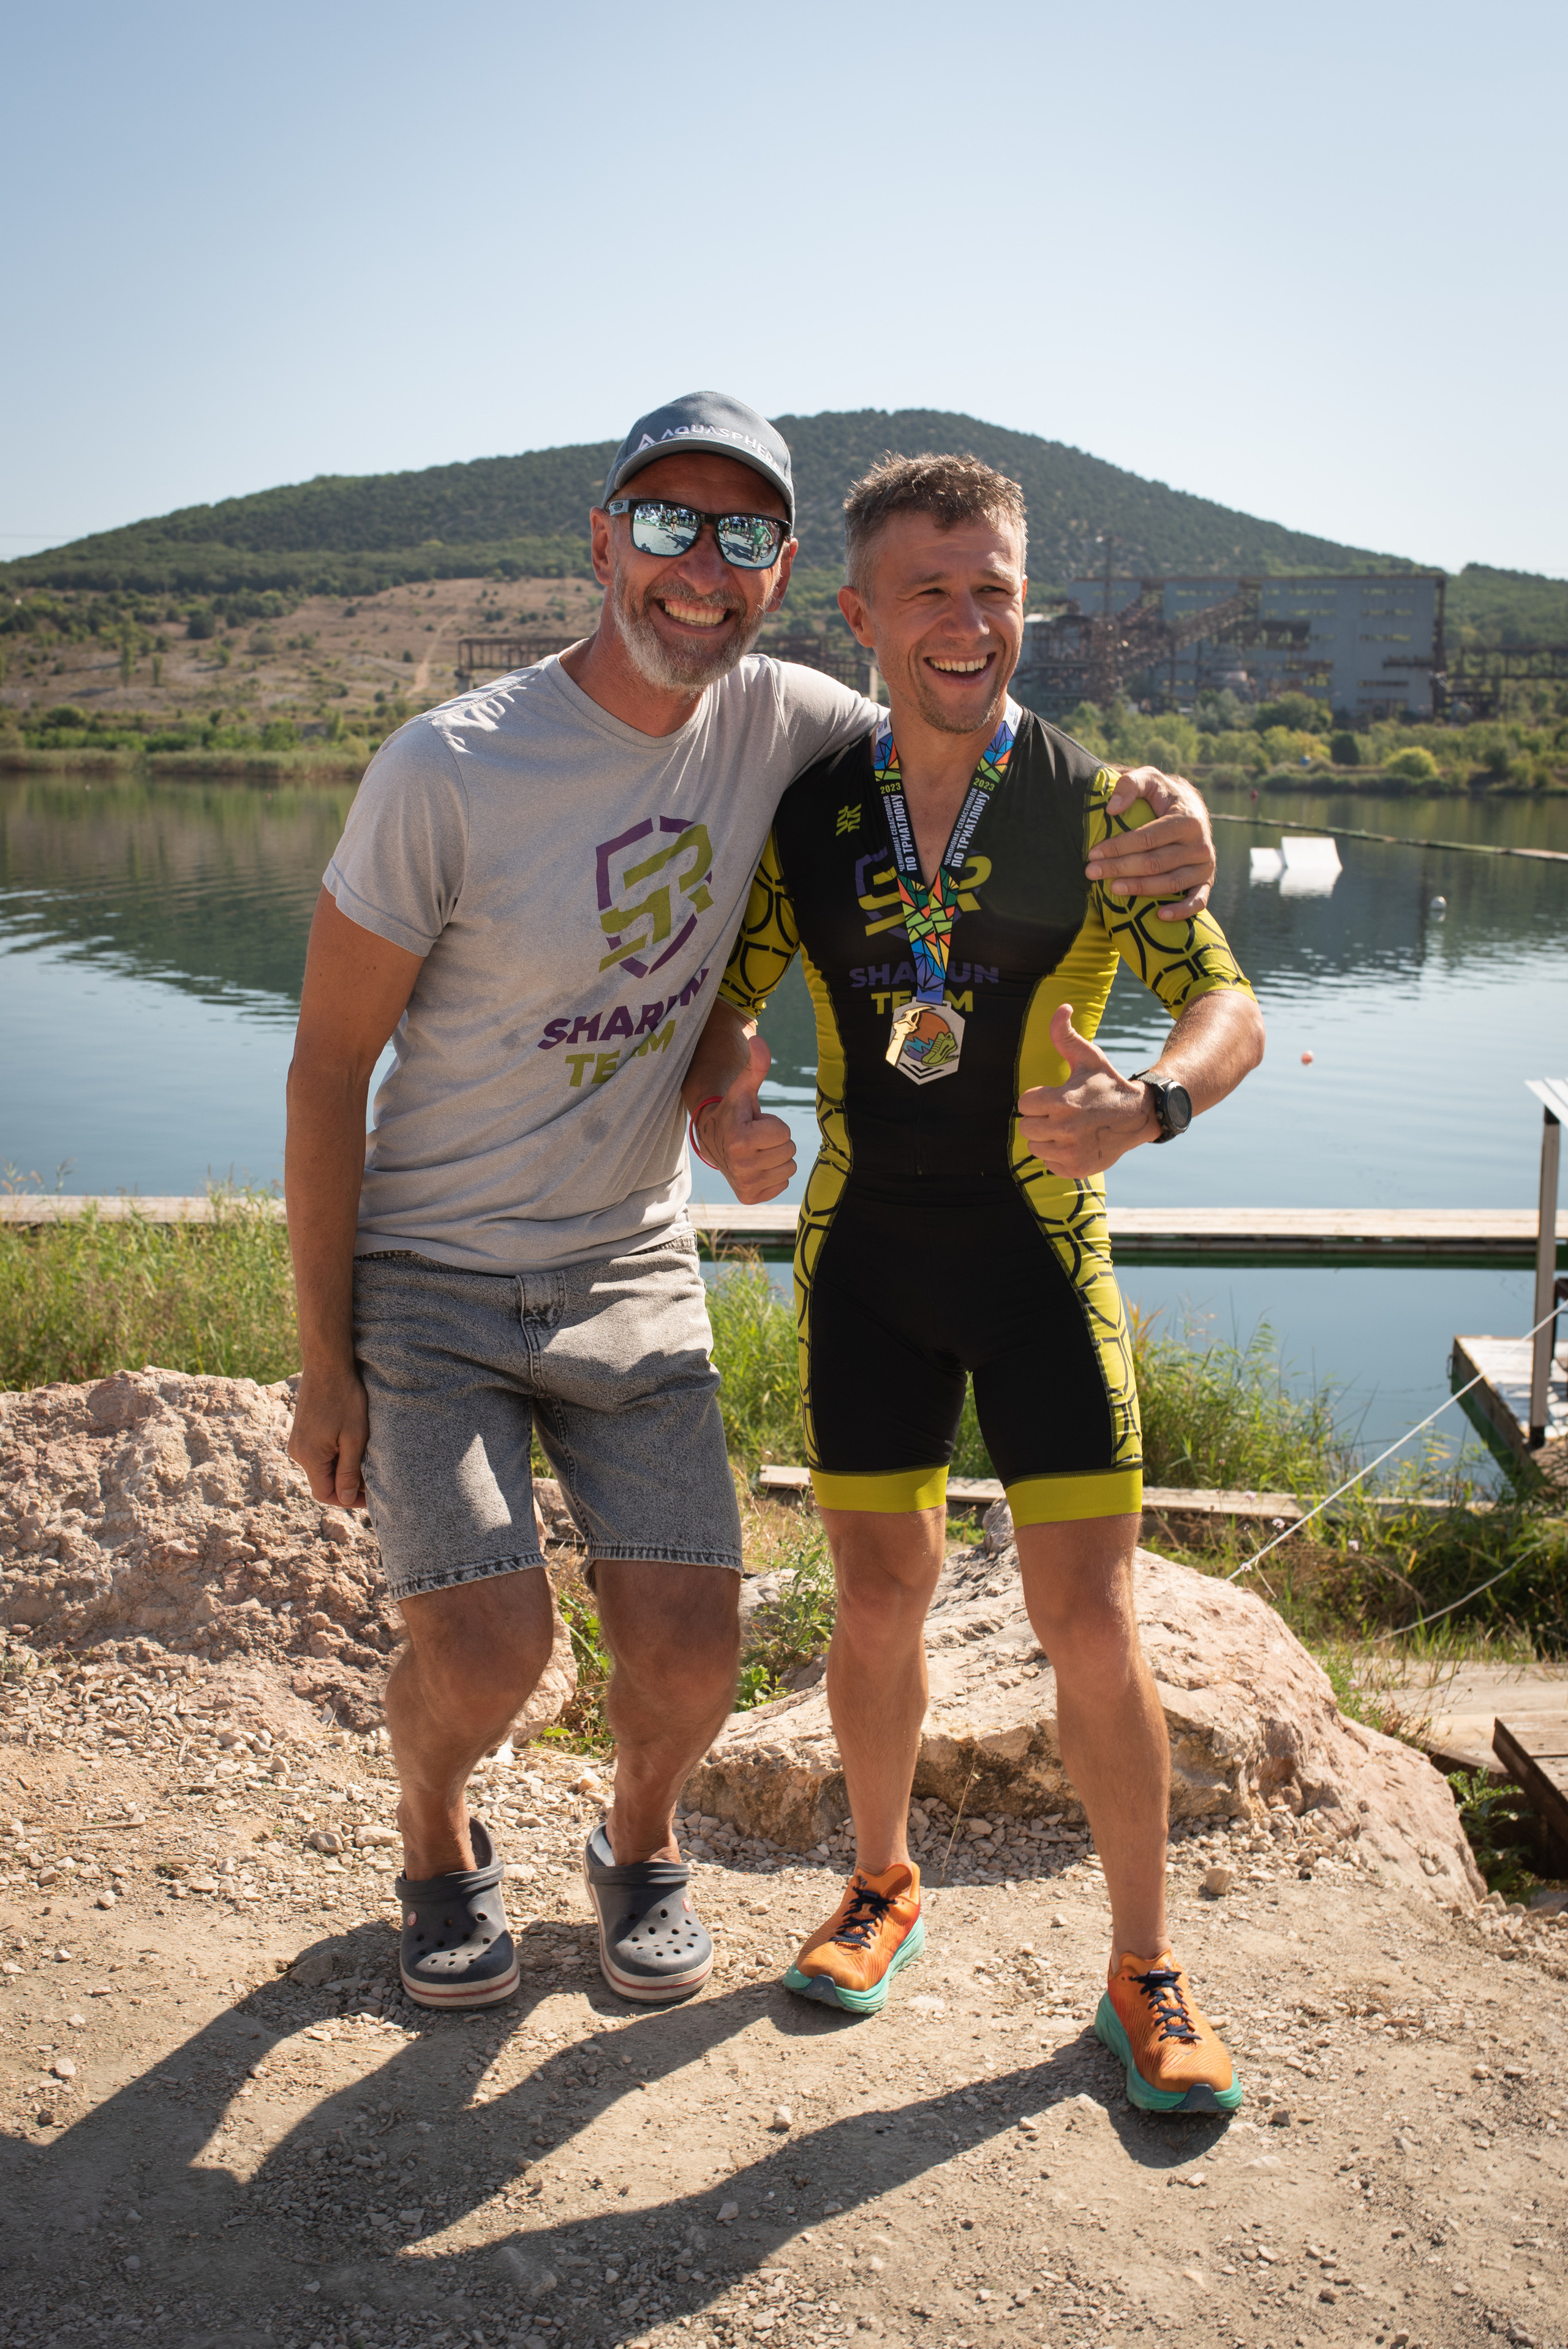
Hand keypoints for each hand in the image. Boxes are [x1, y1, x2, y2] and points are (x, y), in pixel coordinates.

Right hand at [287, 1362, 369, 1509]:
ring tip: (365, 1459)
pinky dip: (336, 1455)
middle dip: (348, 1484)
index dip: (348, 1500)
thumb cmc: (345, 1398)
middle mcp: (297, 1452)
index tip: (370, 1495)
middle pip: (323, 1482)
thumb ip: (348, 1471)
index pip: (325, 1494)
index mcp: (309, 1456)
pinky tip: (353, 1445)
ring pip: (322, 1467)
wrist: (327, 1365)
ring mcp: (298, 1441)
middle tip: (374, 1479)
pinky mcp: (302, 1431)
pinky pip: (319, 1454)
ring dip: (343, 1468)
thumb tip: (344, 1498)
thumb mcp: (354, 1437)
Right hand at [695, 1035, 796, 1203]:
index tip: (754, 1124)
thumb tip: (757, 1038)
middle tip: (756, 1137)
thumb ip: (755, 1066)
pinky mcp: (750, 1197)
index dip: (772, 1124)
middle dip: (776, 1141)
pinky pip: (783, 1184)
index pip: (784, 1131)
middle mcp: (741, 1166)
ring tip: (756, 1150)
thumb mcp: (743, 1089)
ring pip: (789, 1168)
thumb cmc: (734, 1111)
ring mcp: (745, 1184)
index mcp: (740, 1140)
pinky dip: (773, 1174)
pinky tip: (756, 1166)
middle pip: (789, 1151)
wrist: (712, 1141)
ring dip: (776, 1157)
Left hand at [1017, 1003, 1157, 1178]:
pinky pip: (1049, 1164)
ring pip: (1035, 1147)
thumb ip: (1066, 1035)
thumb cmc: (1108, 1084)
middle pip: (1026, 1127)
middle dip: (1039, 1118)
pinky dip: (1058, 1155)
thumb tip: (1063, 1007)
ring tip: (1068, 1127)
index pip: (1024, 1104)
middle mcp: (1065, 1129)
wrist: (1139, 1115)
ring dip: (1047, 1138)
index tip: (1057, 1096)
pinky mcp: (1076, 1169)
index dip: (1038, 1098)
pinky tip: (1075, 1143)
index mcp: (1062, 1102)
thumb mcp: (1088, 1057)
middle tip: (1061, 1113)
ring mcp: (1071, 1152)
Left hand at [1087, 765, 1214, 919]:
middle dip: (1120, 868)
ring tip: (1112, 889)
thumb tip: (1112, 809)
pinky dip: (1181, 911)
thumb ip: (1130, 785)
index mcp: (1188, 819)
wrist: (1191, 807)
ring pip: (1170, 883)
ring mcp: (1206, 865)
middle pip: (1155, 863)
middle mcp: (1201, 844)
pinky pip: (1198, 901)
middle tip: (1091, 873)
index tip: (1093, 853)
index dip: (1118, 847)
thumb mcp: (1148, 779)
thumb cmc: (1163, 795)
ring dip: (1140, 889)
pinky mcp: (1207, 881)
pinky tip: (1159, 916)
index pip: (1148, 839)